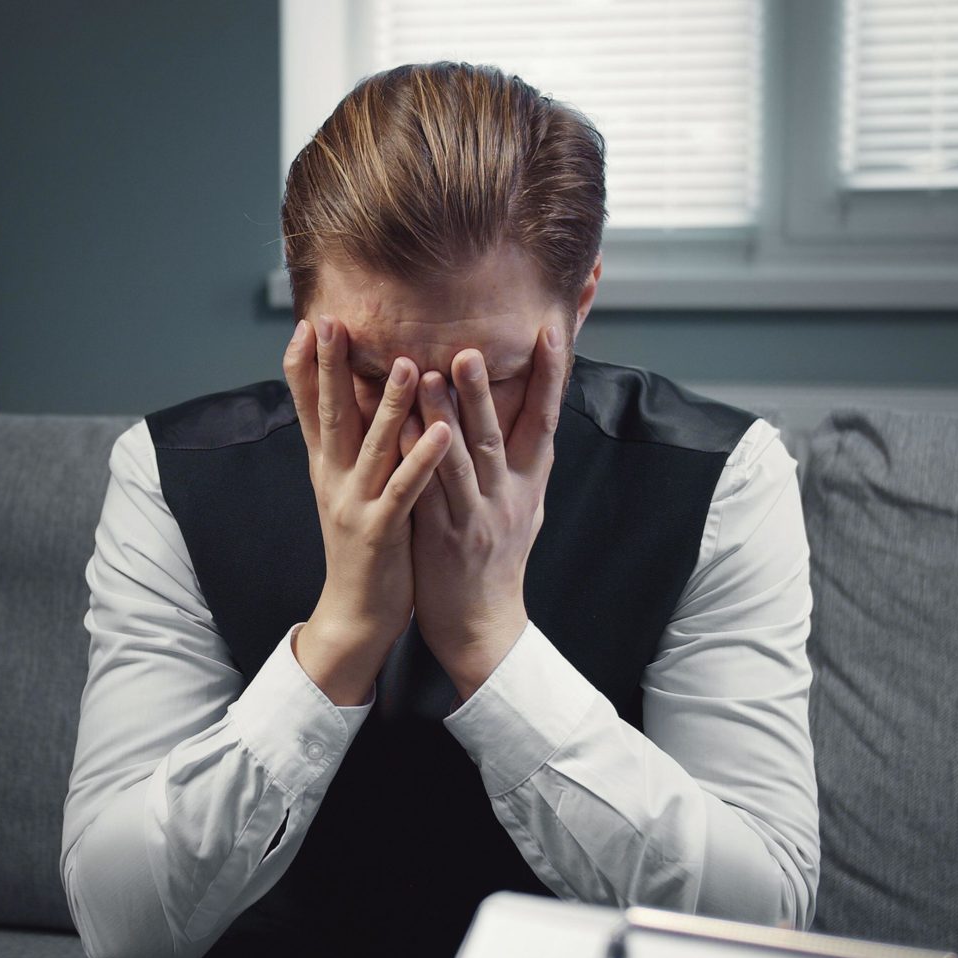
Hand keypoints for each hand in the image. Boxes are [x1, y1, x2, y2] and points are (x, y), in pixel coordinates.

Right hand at [284, 316, 449, 705]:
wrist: (355, 613)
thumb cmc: (361, 544)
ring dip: (389, 405)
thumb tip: (345, 401)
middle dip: (331, 369)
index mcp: (326, 467)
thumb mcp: (344, 489)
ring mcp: (355, 504)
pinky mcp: (381, 530)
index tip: (306, 324)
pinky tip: (443, 433)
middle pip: (331, 415)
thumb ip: (347, 446)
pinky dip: (423, 460)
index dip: (304, 367)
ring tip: (407, 364)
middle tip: (332, 324)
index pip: (308, 408)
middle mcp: (334, 479)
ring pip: (373, 447)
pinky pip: (405, 490)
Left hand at [404, 325, 568, 699]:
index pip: (544, 419)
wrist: (484, 626)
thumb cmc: (500, 561)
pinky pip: (429, 494)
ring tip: (430, 375)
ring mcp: (476, 518)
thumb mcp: (528, 507)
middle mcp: (507, 496)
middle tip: (471, 347)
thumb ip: (526, 461)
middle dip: (485, 390)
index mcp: (529, 482)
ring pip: (462, 461)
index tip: (552, 331)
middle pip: (499, 434)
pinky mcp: (443, 538)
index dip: (551, 375)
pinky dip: (419, 461)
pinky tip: (405, 434)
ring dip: (446, 417)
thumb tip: (537, 414)